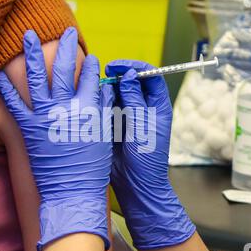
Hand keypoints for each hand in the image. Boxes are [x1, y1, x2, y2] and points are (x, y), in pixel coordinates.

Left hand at [0, 27, 112, 250]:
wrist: (72, 191)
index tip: (90, 57)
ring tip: (28, 35)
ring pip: (37, 78)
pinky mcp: (29, 128)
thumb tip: (103, 87)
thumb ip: (104, 108)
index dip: (91, 65)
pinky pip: (15, 104)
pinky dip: (6, 88)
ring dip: (31, 54)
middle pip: (65, 70)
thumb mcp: (106, 135)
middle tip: (66, 32)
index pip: (91, 77)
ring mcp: (45, 117)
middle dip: (66, 47)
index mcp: (90, 109)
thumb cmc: (93, 167)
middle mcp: (66, 107)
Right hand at [106, 60, 195, 249]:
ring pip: (117, 93)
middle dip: (118, 76)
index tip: (118, 66)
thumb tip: (129, 75)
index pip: (150, 76)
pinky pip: (107, 107)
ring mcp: (127, 115)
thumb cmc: (147, 157)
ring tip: (97, 90)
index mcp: (157, 105)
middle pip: (131, 82)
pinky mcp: (114, 124)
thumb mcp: (142, 126)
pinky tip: (93, 103)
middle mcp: (143, 107)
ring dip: (107, 89)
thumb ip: (134, 100)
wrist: (136, 183)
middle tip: (104, 75)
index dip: (135, 67)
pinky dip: (100, 102)